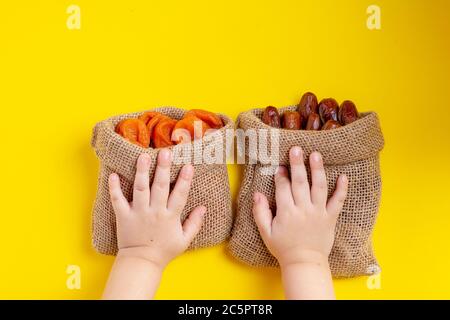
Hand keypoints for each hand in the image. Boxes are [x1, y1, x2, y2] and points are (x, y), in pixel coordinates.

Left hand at [108, 149, 205, 269]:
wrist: (142, 263)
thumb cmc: (164, 251)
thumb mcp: (185, 240)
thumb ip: (195, 223)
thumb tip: (203, 207)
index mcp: (170, 216)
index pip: (180, 195)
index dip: (185, 180)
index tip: (189, 165)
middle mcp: (154, 212)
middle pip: (160, 187)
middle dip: (163, 169)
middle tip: (165, 153)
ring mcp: (138, 213)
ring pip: (140, 189)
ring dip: (142, 172)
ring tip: (143, 156)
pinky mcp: (123, 216)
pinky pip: (117, 200)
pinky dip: (114, 188)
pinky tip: (113, 174)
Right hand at [253, 146, 347, 267]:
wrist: (304, 263)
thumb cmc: (283, 248)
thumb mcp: (266, 232)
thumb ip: (260, 212)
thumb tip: (257, 193)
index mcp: (286, 212)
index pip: (283, 188)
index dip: (281, 175)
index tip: (280, 166)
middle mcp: (303, 210)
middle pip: (300, 183)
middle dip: (297, 164)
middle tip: (296, 149)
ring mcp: (318, 213)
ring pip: (318, 187)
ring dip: (317, 170)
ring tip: (316, 155)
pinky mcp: (330, 218)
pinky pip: (338, 202)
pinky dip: (342, 189)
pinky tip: (344, 176)